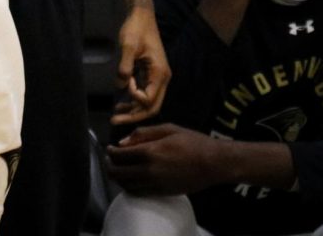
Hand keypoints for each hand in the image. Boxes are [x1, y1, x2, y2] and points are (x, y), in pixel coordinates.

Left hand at [107, 124, 225, 195]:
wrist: (213, 163)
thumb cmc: (191, 141)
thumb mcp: (167, 129)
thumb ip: (142, 134)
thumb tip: (123, 142)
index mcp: (149, 152)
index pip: (120, 156)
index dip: (111, 152)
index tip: (109, 148)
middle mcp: (149, 171)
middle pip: (119, 174)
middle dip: (110, 166)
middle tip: (111, 159)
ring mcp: (156, 184)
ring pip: (127, 186)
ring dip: (119, 177)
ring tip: (120, 168)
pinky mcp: (162, 193)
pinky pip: (139, 192)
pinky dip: (131, 186)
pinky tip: (133, 177)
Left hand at [111, 6, 170, 126]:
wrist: (141, 15)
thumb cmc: (136, 28)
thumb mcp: (128, 45)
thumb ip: (125, 67)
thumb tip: (120, 86)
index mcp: (160, 73)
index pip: (150, 100)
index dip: (135, 97)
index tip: (126, 81)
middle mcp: (162, 78)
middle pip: (152, 107)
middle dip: (134, 115)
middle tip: (115, 121)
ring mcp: (157, 77)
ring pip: (148, 102)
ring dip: (133, 110)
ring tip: (116, 116)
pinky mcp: (151, 74)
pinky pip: (145, 93)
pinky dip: (134, 100)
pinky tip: (121, 103)